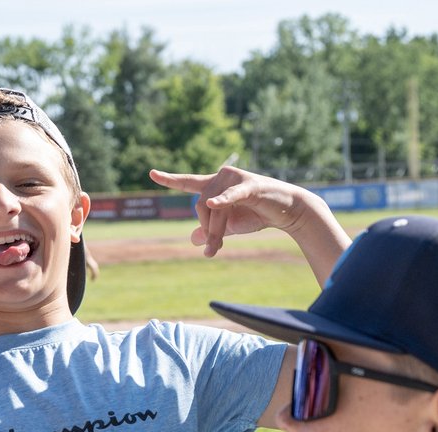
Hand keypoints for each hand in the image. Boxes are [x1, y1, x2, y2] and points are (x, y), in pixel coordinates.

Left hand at [149, 166, 317, 256]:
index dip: (170, 179)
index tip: (151, 173)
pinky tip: (213, 203)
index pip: (188, 182)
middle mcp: (221, 176)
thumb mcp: (229, 226)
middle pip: (200, 206)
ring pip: (213, 208)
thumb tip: (193, 238)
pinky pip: (231, 195)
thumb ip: (211, 230)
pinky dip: (223, 201)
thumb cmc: (257, 215)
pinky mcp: (250, 185)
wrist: (285, 213)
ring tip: (217, 249)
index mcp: (214, 185)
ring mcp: (234, 179)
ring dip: (215, 231)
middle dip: (205, 231)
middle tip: (212, 252)